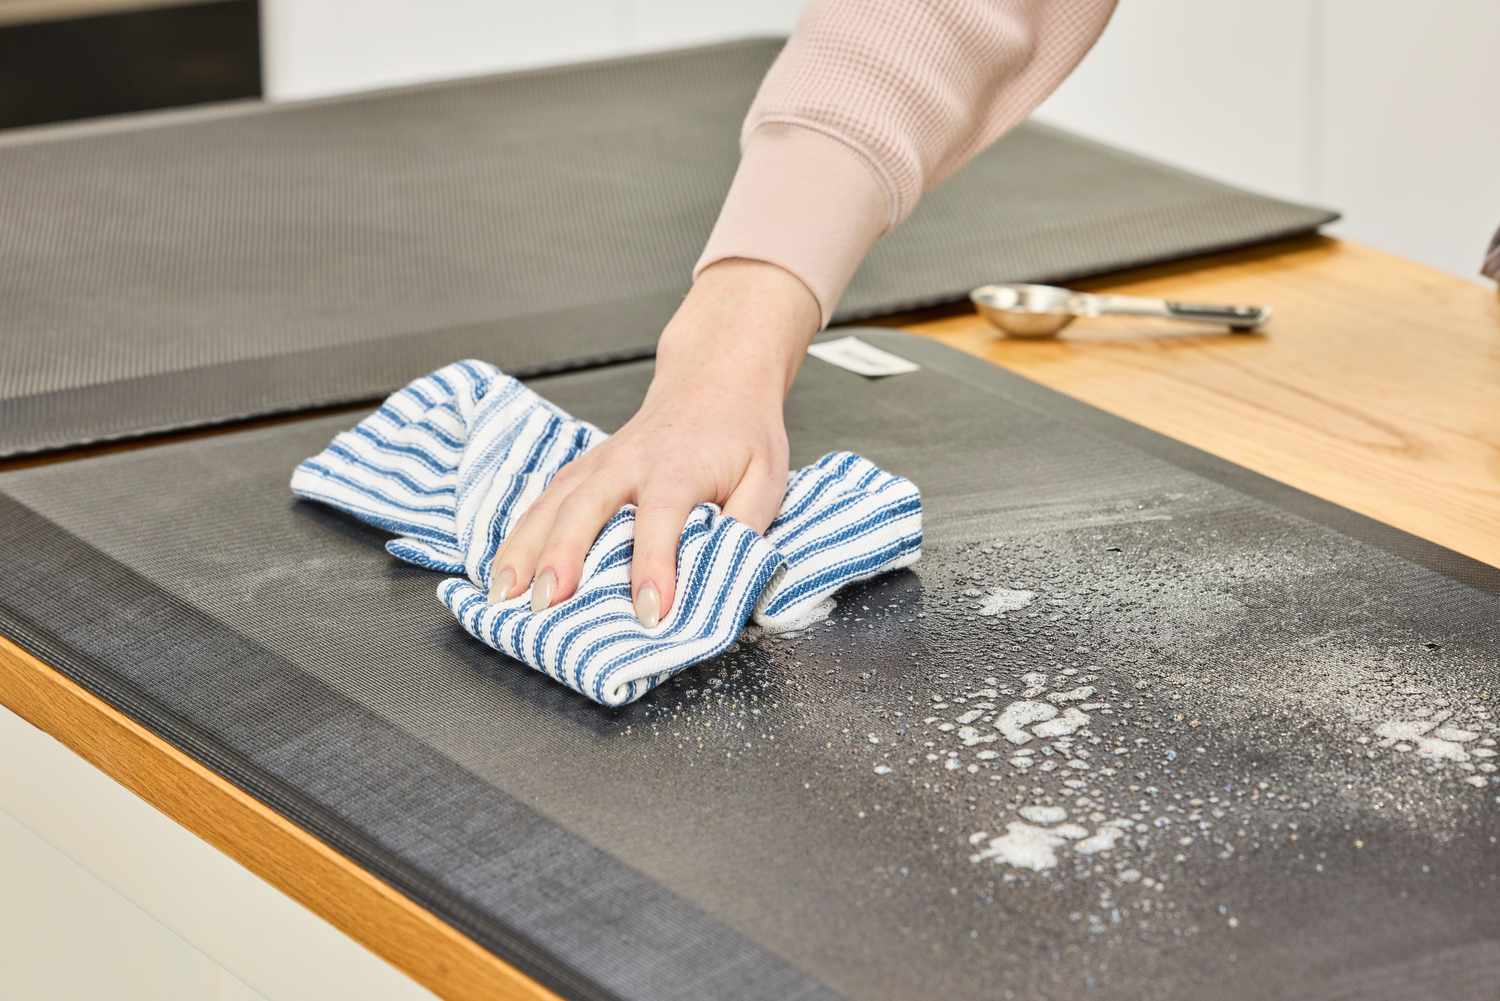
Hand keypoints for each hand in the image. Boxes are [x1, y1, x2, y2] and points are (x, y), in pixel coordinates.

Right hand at [488, 259, 820, 625]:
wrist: (714, 380)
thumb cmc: (742, 435)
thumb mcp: (767, 479)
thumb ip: (748, 527)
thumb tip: (728, 578)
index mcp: (680, 467)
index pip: (662, 520)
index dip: (654, 567)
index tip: (649, 611)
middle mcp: (630, 462)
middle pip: (586, 507)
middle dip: (563, 557)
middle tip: (547, 605)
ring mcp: (599, 463)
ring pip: (552, 504)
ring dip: (524, 550)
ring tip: (504, 596)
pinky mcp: (583, 469)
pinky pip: (543, 502)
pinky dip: (518, 536)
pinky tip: (503, 570)